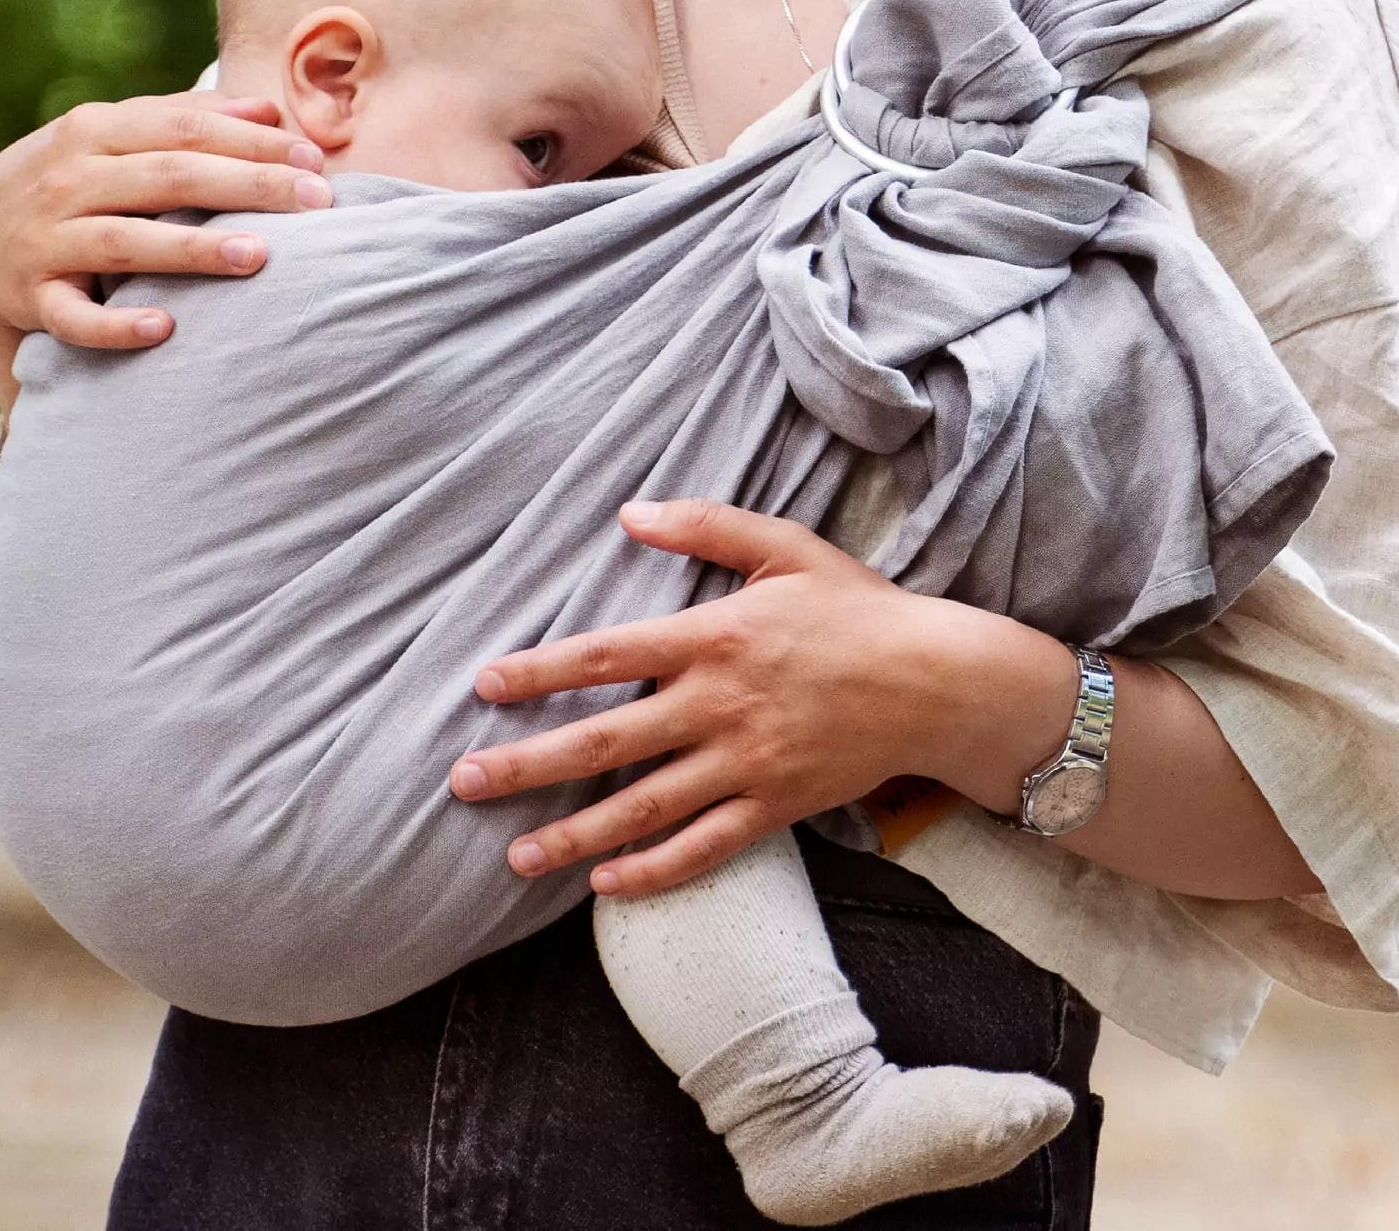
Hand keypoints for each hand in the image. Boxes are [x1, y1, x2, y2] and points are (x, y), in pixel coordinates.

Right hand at [0, 90, 334, 399]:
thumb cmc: (72, 180)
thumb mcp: (115, 136)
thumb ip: (187, 119)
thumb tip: (269, 108)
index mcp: (97, 131)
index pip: (187, 128)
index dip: (254, 141)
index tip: (316, 160)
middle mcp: (69, 179)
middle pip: (170, 175)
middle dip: (249, 184)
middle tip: (317, 201)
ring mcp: (46, 238)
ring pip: (125, 240)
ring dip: (192, 249)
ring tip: (258, 256)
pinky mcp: (30, 296)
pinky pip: (73, 317)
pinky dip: (114, 325)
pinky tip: (164, 328)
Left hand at [447, 499, 1077, 897]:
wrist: (935, 680)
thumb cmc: (855, 606)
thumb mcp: (785, 546)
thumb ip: (705, 525)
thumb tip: (629, 512)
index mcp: (714, 636)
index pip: (606, 655)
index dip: (540, 670)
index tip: (484, 685)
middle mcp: (718, 705)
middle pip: (605, 742)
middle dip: (527, 766)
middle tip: (463, 783)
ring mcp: (745, 764)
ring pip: (642, 808)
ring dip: (572, 836)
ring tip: (514, 856)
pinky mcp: (773, 807)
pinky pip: (702, 849)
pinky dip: (651, 872)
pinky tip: (605, 885)